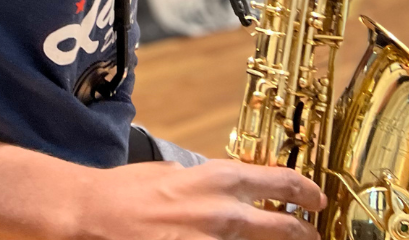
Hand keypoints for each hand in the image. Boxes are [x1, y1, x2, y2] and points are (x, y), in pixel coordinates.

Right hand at [76, 159, 322, 239]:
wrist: (92, 216)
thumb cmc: (126, 193)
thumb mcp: (172, 175)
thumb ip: (204, 185)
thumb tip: (225, 195)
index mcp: (216, 178)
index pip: (278, 182)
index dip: (305, 192)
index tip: (316, 200)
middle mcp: (222, 212)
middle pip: (284, 229)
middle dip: (304, 234)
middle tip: (312, 234)